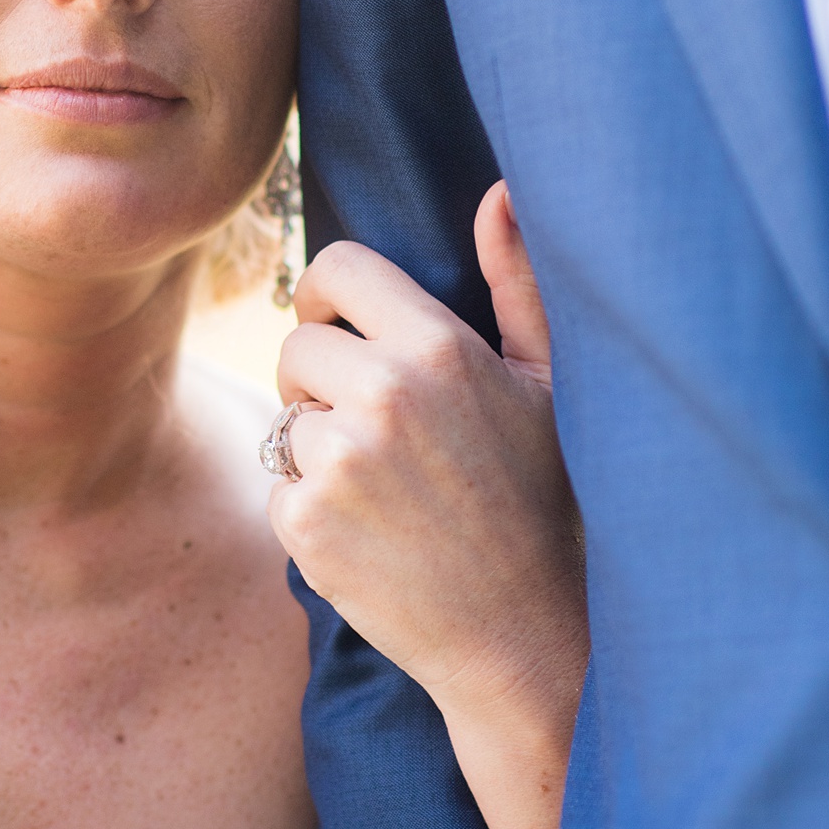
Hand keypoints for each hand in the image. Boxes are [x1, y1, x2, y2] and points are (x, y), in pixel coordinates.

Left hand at [269, 184, 585, 828]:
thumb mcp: (548, 384)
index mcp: (438, 347)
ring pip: (287, 418)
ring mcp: (338, 464)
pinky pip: (280, 484)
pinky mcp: (305, 526)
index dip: (331, 295)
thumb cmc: (548, 501)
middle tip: (380, 429)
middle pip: (298, 343)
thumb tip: (499, 191)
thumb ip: (517, 282)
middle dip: (323, 378)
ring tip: (391, 490)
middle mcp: (382, 396)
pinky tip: (373, 533)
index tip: (346, 328)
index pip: (336, 267)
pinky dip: (311, 507)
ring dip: (319, 445)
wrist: (527, 638)